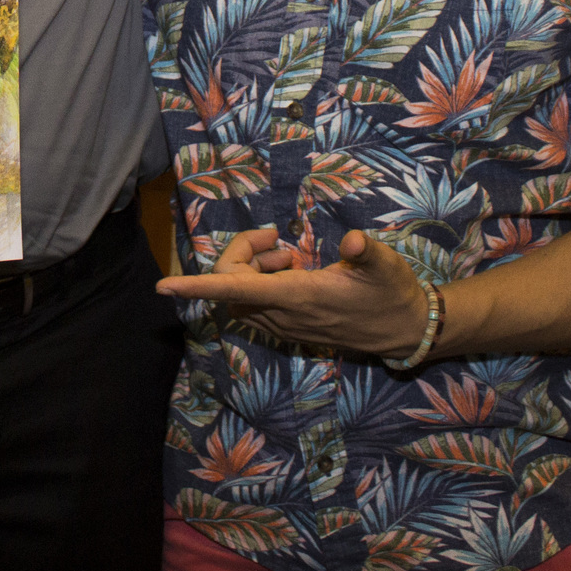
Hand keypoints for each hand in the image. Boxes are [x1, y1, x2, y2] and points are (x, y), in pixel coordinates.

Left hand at [156, 226, 430, 361]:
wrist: (406, 331)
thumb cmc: (394, 294)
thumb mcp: (386, 267)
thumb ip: (366, 254)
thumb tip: (353, 243)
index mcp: (298, 297)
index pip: (235, 291)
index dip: (197, 286)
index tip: (164, 285)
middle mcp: (283, 314)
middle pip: (231, 284)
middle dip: (240, 254)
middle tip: (276, 239)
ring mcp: (285, 323)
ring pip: (240, 294)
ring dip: (252, 267)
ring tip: (290, 253)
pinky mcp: (290, 326)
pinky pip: (255, 303)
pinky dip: (262, 281)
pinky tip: (295, 270)